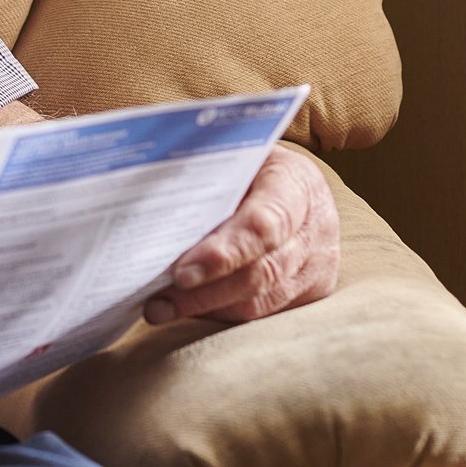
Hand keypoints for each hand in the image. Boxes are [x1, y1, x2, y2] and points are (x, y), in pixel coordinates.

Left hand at [143, 143, 339, 325]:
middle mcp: (315, 229)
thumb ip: (206, 176)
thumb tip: (148, 204)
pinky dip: (221, 312)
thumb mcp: (235, 153)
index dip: (223, 254)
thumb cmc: (252, 163)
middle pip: (262, 272)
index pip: (263, 226)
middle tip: (159, 301)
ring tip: (160, 308)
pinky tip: (187, 307)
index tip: (181, 273)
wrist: (295, 178)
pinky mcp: (311, 291)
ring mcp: (318, 265)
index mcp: (297, 184)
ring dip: (207, 308)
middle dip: (206, 291)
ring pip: (262, 302)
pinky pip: (264, 313)